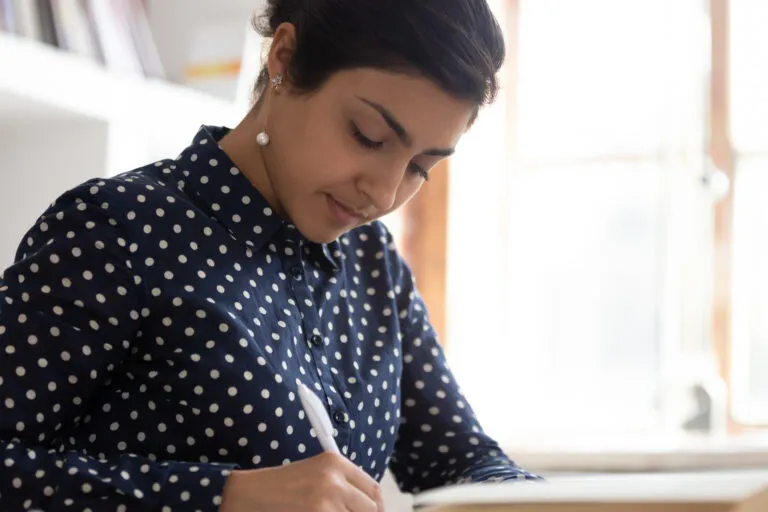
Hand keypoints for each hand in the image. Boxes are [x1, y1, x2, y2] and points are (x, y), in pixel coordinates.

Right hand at [219, 452, 384, 511]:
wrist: (248, 495)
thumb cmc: (280, 487)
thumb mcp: (316, 474)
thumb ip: (342, 485)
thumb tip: (370, 506)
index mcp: (336, 462)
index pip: (373, 490)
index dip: (376, 508)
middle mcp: (334, 479)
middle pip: (370, 509)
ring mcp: (326, 501)